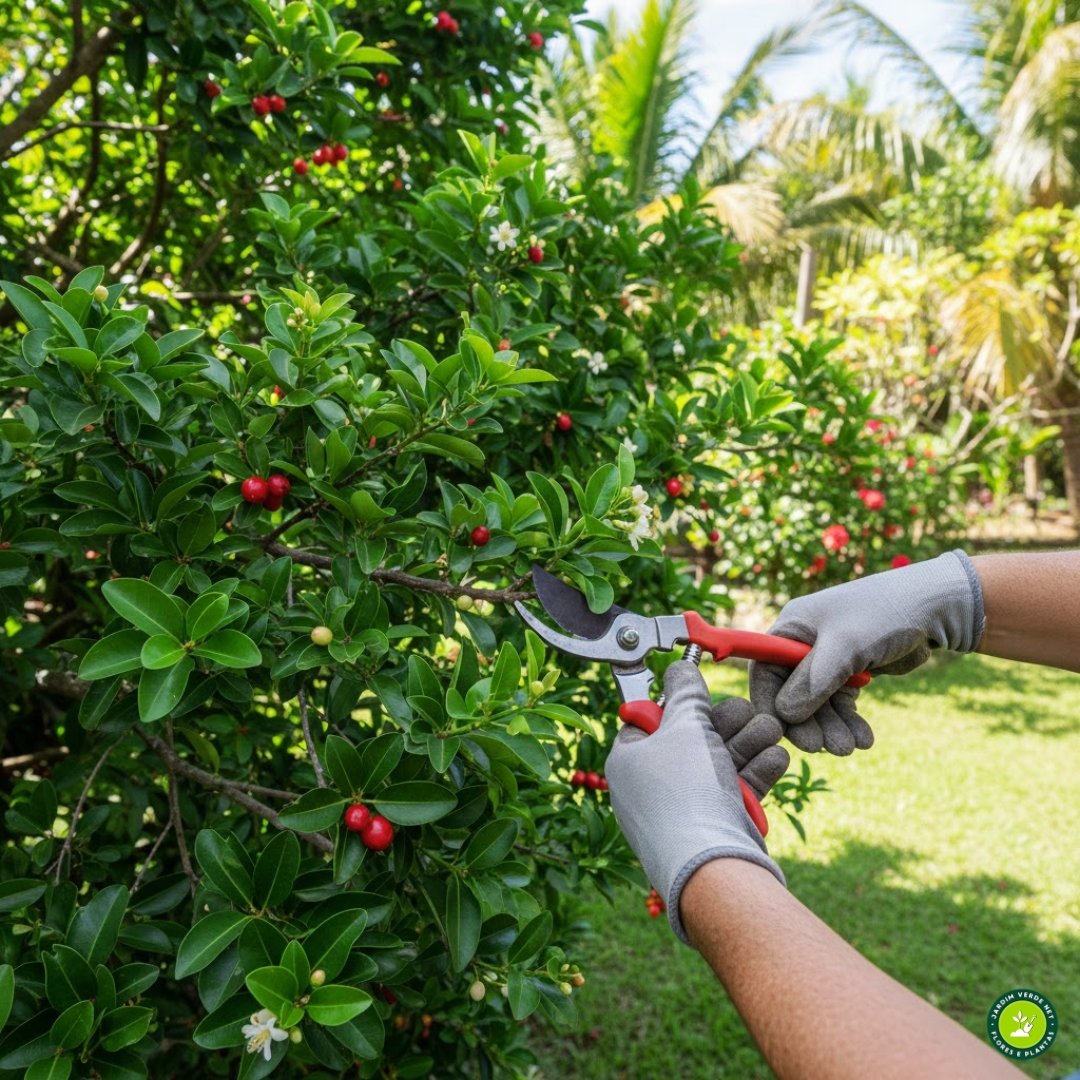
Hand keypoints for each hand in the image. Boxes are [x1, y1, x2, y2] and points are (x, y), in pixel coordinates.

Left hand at [605, 661, 786, 941]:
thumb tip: (679, 669)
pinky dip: (754, 774)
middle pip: (691, 740)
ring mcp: (681, 809)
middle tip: (748, 709)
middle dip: (726, 723)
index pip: (650, 719)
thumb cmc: (687, 788)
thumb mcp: (685, 726)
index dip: (679, 703)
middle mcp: (650, 785)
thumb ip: (685, 694)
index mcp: (629, 759)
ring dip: (747, 743)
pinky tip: (777, 757)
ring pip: (717, 764)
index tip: (703, 692)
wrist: (712, 864)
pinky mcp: (711, 827)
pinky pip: (731, 792)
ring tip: (772, 728)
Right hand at [750, 551, 984, 753]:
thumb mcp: (845, 645)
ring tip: (852, 747)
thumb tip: (783, 715)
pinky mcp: (852, 671)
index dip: (769, 704)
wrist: (936, 608)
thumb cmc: (884, 614)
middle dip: (808, 722)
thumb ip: (812, 680)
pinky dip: (850, 722)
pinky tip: (865, 740)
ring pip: (819, 703)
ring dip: (832, 727)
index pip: (765, 670)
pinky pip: (842, 704)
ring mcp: (828, 659)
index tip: (779, 734)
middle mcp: (804, 644)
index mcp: (792, 627)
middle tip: (823, 748)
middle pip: (792, 692)